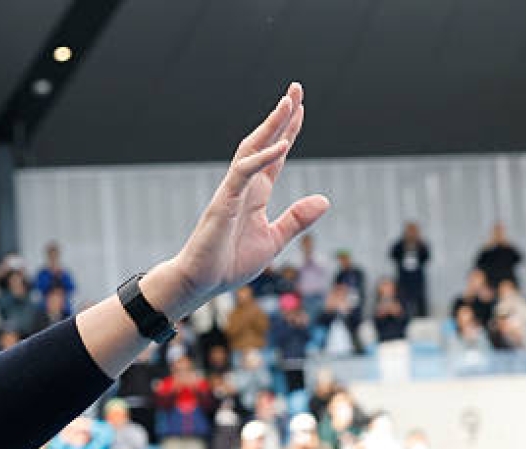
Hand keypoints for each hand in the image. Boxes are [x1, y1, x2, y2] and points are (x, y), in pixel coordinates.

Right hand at [166, 83, 328, 312]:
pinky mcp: (223, 202)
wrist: (200, 283)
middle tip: (296, 88)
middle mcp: (243, 186)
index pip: (275, 155)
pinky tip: (281, 146)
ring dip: (270, 125)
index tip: (301, 109)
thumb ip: (296, 220)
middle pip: (263, 141)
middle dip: (280, 115)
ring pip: (251, 149)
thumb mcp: (273, 240)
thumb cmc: (229, 263)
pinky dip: (262, 158)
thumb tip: (324, 200)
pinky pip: (243, 173)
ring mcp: (232, 191)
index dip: (289, 131)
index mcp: (255, 194)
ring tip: (288, 103)